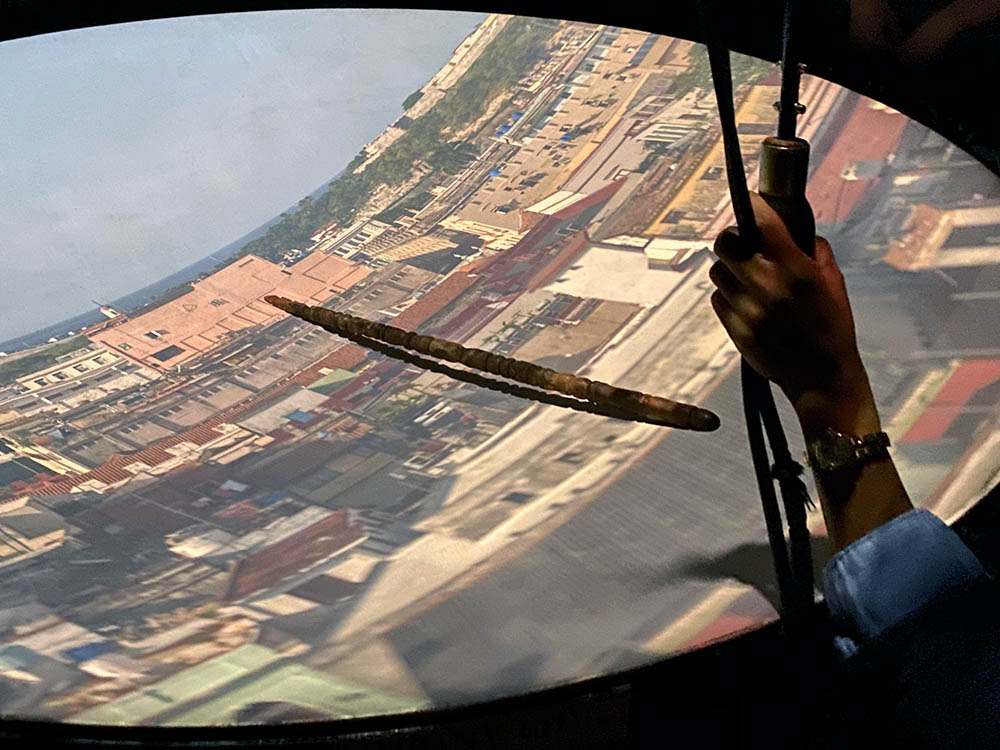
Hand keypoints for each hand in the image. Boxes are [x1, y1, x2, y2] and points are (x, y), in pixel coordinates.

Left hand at [709, 194, 875, 433]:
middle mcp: (767, 286)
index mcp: (796, 270)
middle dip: (734, 238)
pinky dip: (726, 294)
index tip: (752, 203)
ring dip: (728, 267)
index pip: (761, 222)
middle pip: (726, 242)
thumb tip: (791, 228)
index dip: (752, 205)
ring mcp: (746, 308)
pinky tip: (744, 300)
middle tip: (744, 244)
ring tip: (746, 275)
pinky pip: (717, 298)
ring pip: (717, 270)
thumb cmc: (832, 328)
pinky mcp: (733, 328)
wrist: (821, 378)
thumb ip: (812, 250)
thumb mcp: (833, 282)